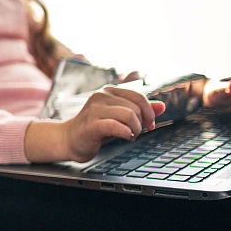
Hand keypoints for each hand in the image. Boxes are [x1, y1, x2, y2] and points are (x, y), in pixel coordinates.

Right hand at [26, 86, 164, 162]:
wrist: (69, 140)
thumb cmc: (95, 128)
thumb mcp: (120, 117)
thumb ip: (140, 110)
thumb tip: (162, 106)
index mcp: (109, 91)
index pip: (139, 96)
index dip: (149, 112)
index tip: (149, 125)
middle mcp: (101, 96)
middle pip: (136, 107)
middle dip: (141, 123)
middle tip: (135, 132)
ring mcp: (94, 109)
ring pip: (129, 115)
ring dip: (135, 129)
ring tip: (130, 135)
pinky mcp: (91, 124)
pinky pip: (116, 126)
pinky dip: (126, 133)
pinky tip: (124, 137)